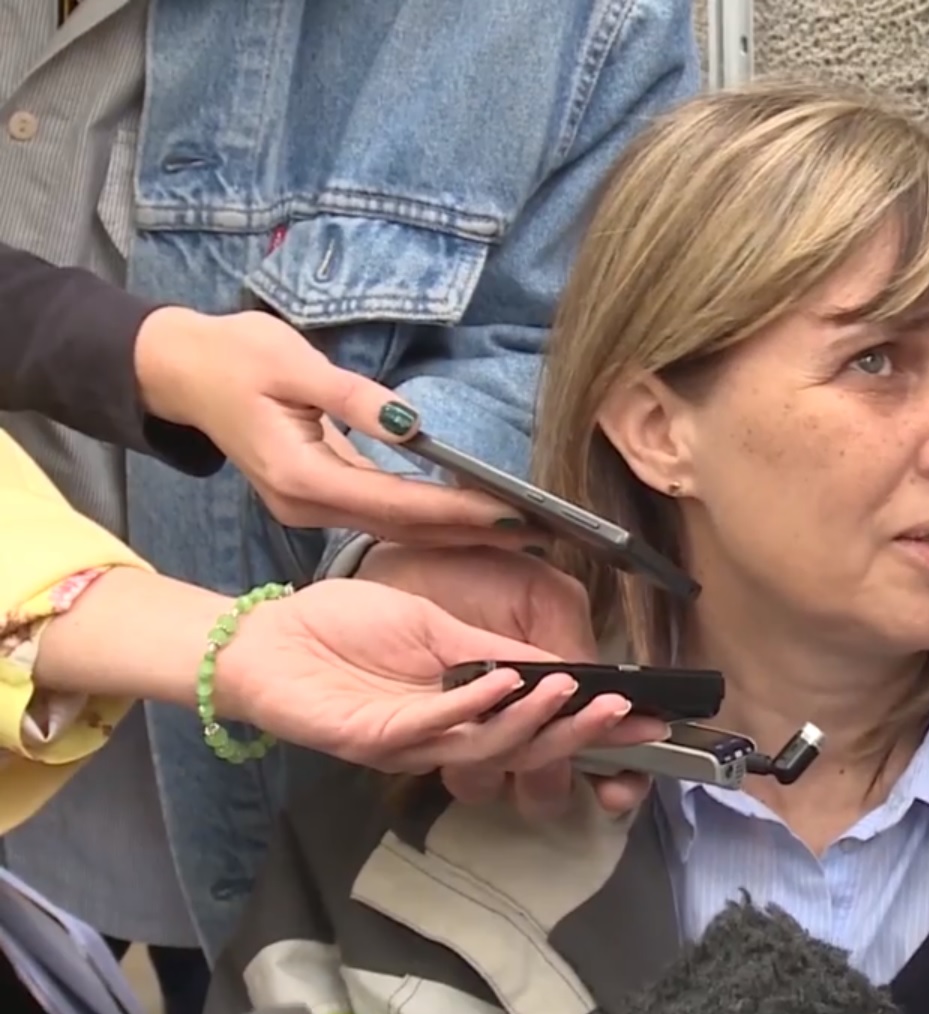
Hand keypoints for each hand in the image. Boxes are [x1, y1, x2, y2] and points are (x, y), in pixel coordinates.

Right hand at [132, 306, 545, 546]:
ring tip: (519, 533)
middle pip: (402, 529)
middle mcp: (304, 505)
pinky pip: (380, 517)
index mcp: (299, 475)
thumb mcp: (293, 363)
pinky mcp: (313, 498)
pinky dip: (426, 519)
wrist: (181, 369)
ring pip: (394, 530)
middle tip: (539, 534)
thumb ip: (352, 397)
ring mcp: (306, 508)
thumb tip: (409, 423)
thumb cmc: (235, 356)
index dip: (456, 510)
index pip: (396, 502)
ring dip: (455, 533)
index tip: (512, 513)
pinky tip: (467, 518)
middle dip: (471, 533)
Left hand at [214, 579, 614, 772]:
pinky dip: (476, 704)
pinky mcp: (374, 737)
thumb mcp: (435, 629)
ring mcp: (411, 744)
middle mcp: (445, 740)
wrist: (268, 637)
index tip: (648, 722)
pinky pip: (435, 725)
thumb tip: (558, 663)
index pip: (542, 729)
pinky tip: (509, 683)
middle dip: (581, 735)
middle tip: (629, 718)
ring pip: (489, 745)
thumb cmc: (347, 629)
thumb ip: (492, 651)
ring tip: (573, 692)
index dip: (594, 731)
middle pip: (526, 750)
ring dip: (536, 718)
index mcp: (466, 715)